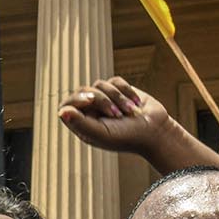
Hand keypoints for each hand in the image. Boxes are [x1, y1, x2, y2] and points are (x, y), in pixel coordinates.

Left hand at [58, 77, 172, 156]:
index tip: (89, 101)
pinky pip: (115, 81)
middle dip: (101, 99)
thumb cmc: (128, 138)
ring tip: (129, 113)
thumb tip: (61, 112)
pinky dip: (126, 91)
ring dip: (117, 98)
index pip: (67, 104)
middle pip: (83, 90)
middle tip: (116, 114)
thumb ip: (81, 123)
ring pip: (100, 84)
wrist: (156, 132)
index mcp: (83, 124)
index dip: (76, 99)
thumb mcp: (102, 133)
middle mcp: (91, 111)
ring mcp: (105, 99)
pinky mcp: (119, 90)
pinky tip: (136, 104)